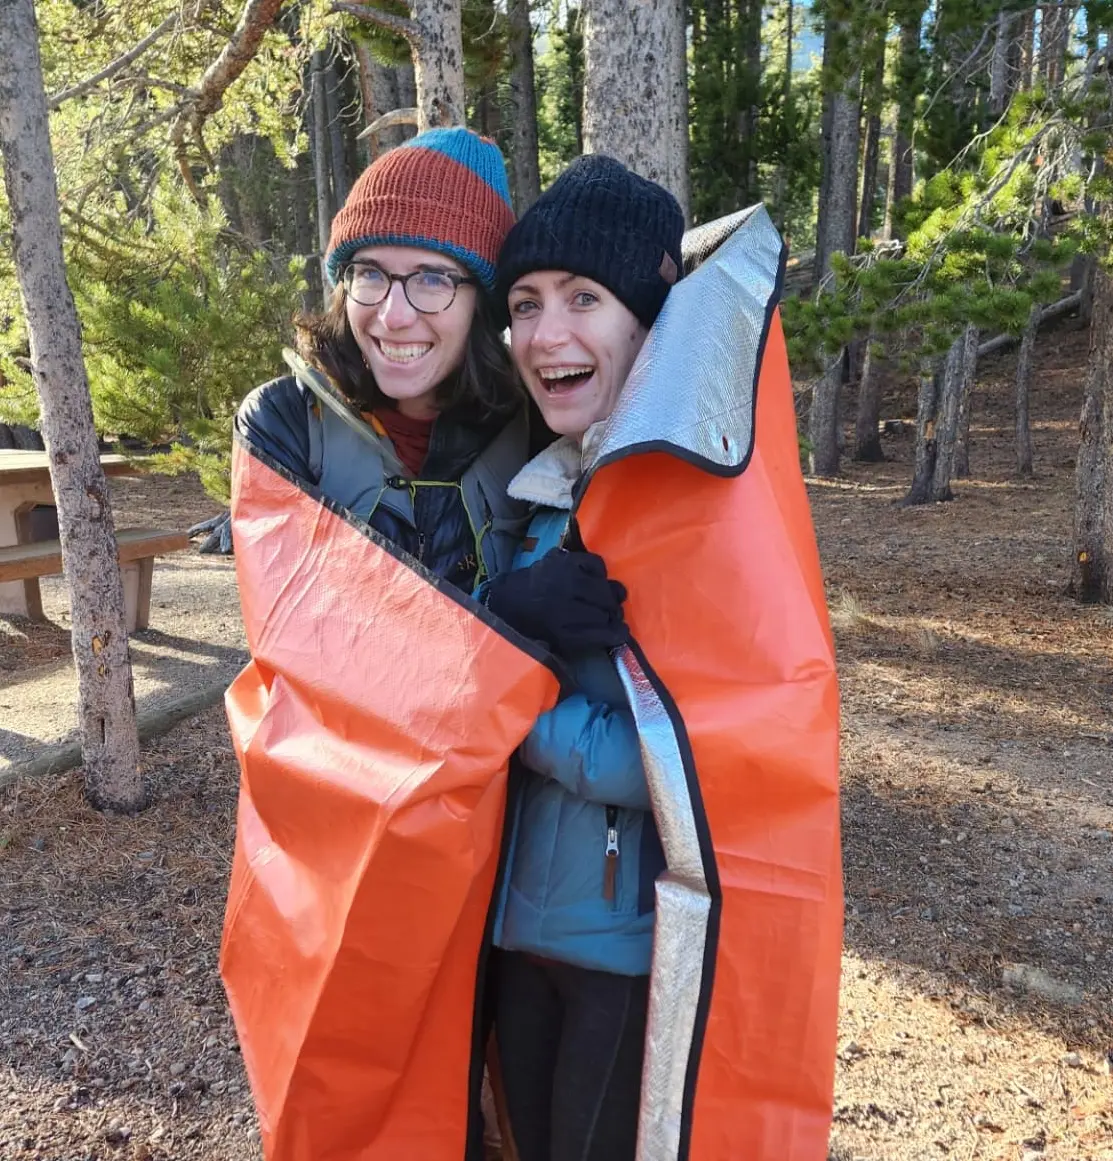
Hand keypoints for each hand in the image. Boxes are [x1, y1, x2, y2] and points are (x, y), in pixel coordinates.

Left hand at [484, 549, 627, 652]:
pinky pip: (596, 564)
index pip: (602, 632)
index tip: (622, 632)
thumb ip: (590, 639)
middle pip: (606, 609)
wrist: (510, 599)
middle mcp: (561, 603)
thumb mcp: (558, 641)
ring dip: (609, 595)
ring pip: (603, 588)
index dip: (616, 633)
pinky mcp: (564, 559)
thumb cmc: (536, 625)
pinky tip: (593, 579)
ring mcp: (563, 577)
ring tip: (604, 599)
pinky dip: (599, 573)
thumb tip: (621, 633)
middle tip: (612, 615)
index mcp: (558, 628)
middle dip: (613, 614)